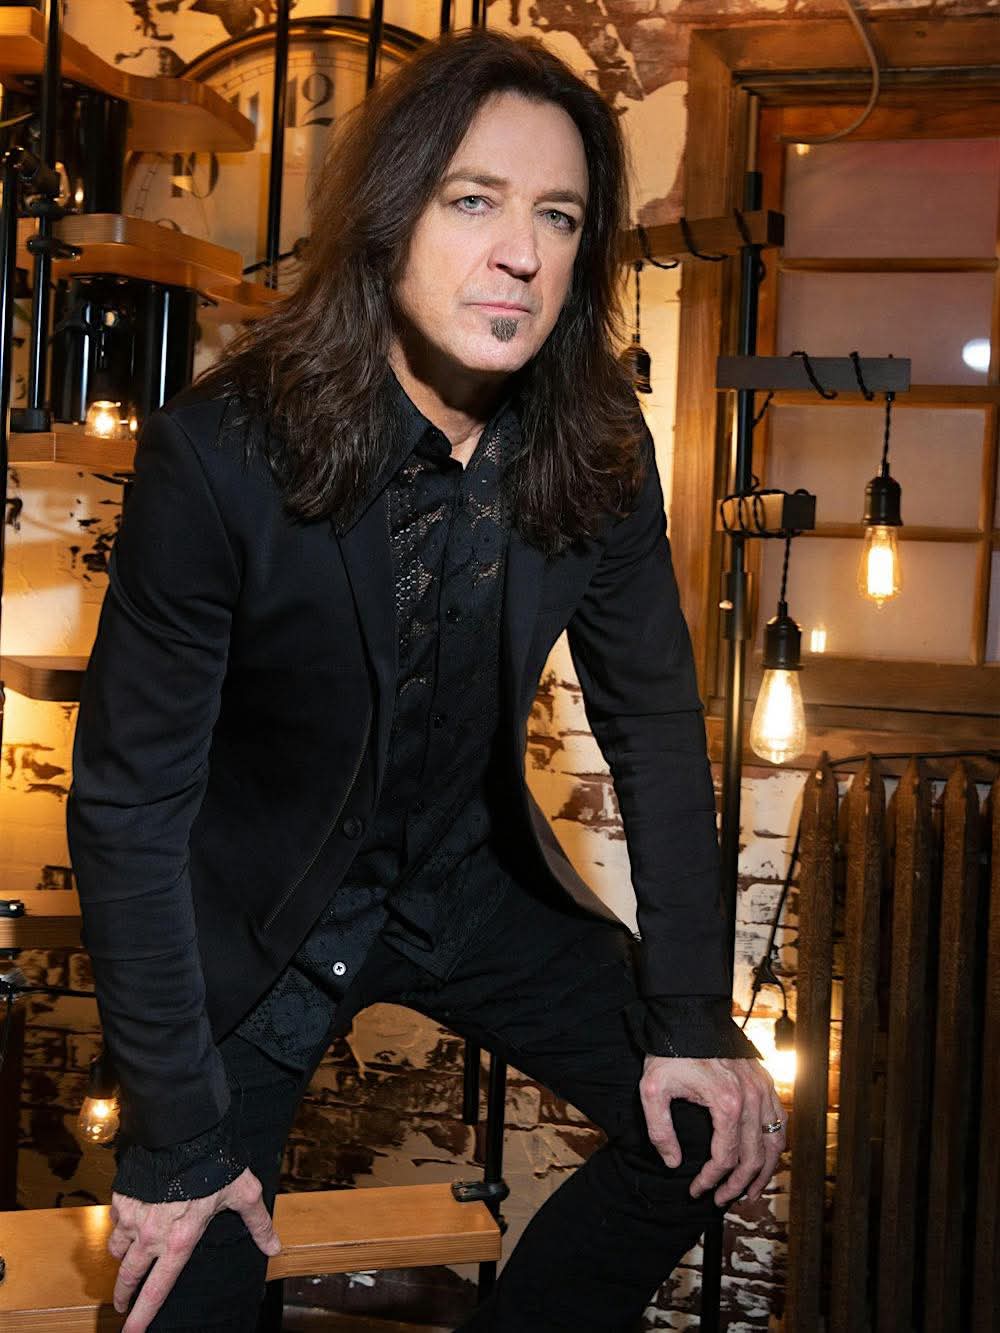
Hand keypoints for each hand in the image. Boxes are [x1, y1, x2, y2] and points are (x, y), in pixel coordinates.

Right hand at [107, 1167, 280, 1330]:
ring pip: (117, 1250)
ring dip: (121, 1259)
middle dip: (123, 1295)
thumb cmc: (216, 1164)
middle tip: (121, 1305)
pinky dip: (120, 1226)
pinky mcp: (122, 1198)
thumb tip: (274, 1247)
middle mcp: (151, 1236)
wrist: (184, 1131)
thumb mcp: (244, 1194)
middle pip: (128, 1277)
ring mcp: (133, 1217)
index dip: (143, 1316)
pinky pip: (116, 1221)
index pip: (157, 1290)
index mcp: (179, 1242)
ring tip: (125, 1262)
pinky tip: (129, 1222)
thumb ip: (258, 1224)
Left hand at [639, 1054, 785, 1205]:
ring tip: (751, 1192)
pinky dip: (775, 1144)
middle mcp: (751, 1098)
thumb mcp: (652, 1091)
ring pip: (774, 1142)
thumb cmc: (670, 1052)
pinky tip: (765, 1157)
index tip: (697, 1190)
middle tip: (722, 1199)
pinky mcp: (764, 1080)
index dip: (711, 1180)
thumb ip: (660, 1130)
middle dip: (738, 1185)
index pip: (725, 1157)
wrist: (687, 1016)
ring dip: (765, 1171)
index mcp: (726, 1102)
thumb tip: (673, 1163)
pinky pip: (780, 1120)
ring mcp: (762, 1088)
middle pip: (753, 1156)